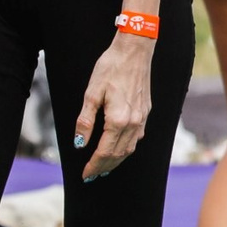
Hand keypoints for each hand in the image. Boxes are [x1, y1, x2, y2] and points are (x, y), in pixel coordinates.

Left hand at [75, 33, 152, 181]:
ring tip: (104, 167)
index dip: (93, 165)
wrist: (134, 51)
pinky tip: (120, 148)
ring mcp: (142, 118)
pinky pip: (137, 137)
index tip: (84, 174)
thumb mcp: (91, 93)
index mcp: (118, 119)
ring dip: (116, 161)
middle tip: (91, 176)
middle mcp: (134, 122)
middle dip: (104, 167)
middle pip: (119, 154)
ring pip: (130, 148)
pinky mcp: (146, 111)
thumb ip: (86, 121)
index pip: (105, 152)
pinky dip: (127, 148)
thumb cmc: (110, 68)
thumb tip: (80, 143)